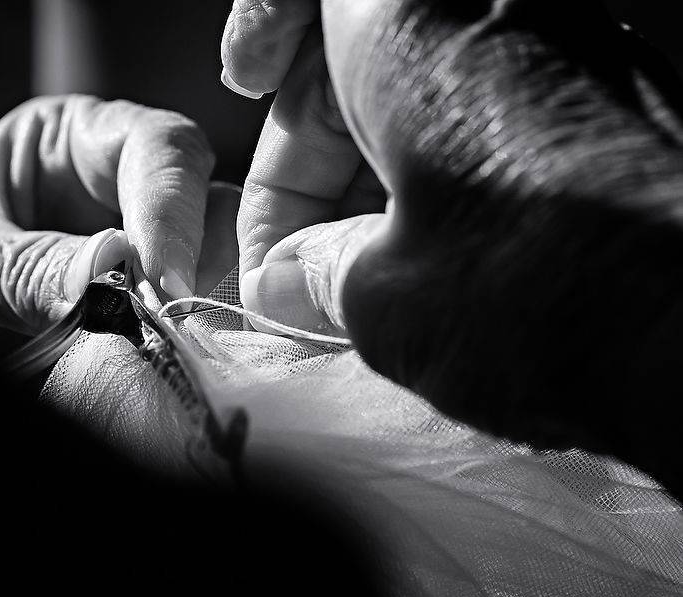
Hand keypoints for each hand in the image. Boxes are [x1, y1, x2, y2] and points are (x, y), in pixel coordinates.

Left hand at [0, 95, 215, 333]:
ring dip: (203, 309)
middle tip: (176, 325)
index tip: (162, 283)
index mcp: (68, 142)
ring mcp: (131, 257)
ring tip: (173, 352)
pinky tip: (172, 367)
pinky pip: (185, 325)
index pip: (159, 148)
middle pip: (207, 207)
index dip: (173, 208)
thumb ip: (18, 262)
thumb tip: (110, 275)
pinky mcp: (132, 318)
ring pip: (214, 269)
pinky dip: (187, 347)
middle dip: (203, 261)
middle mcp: (114, 193)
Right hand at [222, 0, 682, 477]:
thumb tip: (290, 278)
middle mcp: (500, 12)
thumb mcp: (383, 296)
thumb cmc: (543, 300)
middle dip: (314, 156)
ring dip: (375, 176)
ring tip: (350, 274)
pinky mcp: (617, 111)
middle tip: (290, 254)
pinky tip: (426, 262)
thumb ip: (322, 270)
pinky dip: (441, 179)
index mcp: (413, 20)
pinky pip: (493, 120)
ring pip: (428, 92)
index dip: (264, 19)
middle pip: (366, 56)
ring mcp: (571, 56)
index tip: (246, 83)